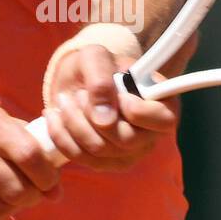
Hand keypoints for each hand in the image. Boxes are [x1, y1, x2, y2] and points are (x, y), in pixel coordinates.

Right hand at [0, 104, 62, 219]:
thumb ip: (30, 149)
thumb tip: (56, 191)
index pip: (30, 155)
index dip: (47, 176)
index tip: (49, 182)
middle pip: (17, 189)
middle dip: (32, 197)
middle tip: (31, 193)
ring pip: (0, 208)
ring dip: (12, 208)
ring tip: (9, 196)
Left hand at [42, 45, 178, 171]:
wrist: (78, 81)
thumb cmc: (96, 66)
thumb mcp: (96, 57)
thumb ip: (102, 78)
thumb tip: (104, 119)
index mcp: (163, 104)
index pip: (165, 120)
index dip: (138, 110)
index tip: (118, 93)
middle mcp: (151, 134)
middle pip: (126, 140)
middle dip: (93, 115)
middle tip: (80, 93)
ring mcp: (129, 153)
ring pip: (99, 150)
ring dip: (73, 122)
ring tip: (65, 100)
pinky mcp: (105, 163)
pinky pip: (80, 158)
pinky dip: (61, 135)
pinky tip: (55, 116)